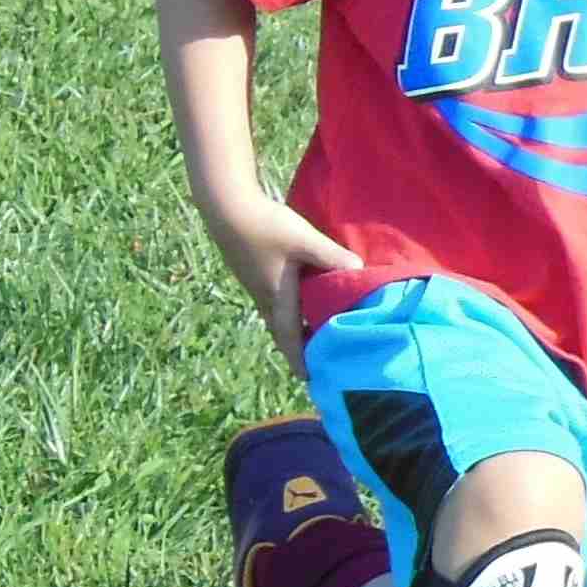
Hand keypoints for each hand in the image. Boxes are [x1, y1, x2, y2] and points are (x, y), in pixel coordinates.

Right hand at [200, 186, 361, 365]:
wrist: (227, 207)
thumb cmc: (266, 227)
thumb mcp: (305, 241)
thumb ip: (332, 257)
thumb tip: (359, 271)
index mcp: (277, 297)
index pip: (289, 337)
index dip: (300, 358)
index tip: (309, 379)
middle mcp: (264, 297)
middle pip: (283, 331)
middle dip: (300, 348)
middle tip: (319, 362)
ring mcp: (256, 285)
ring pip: (278, 316)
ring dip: (294, 330)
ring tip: (315, 337)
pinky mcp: (254, 272)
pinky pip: (274, 302)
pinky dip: (289, 311)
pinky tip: (302, 303)